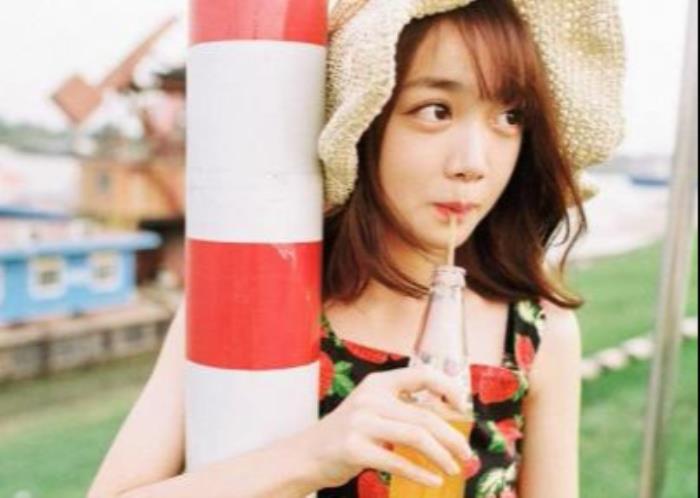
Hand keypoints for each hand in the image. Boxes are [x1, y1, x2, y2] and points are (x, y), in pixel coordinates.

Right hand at [298, 366, 471, 489]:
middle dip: (453, 436)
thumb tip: (450, 419)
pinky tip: (433, 480)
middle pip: (425, 415)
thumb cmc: (348, 433)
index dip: (448, 388)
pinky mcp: (354, 448)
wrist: (307, 455)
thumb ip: (402, 409)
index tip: (464, 408)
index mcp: (378, 383)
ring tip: (454, 467)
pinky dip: (420, 473)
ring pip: (416, 437)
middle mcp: (370, 398)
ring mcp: (360, 423)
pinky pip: (397, 462)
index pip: (421, 375)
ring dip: (442, 455)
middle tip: (467, 453)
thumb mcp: (372, 410)